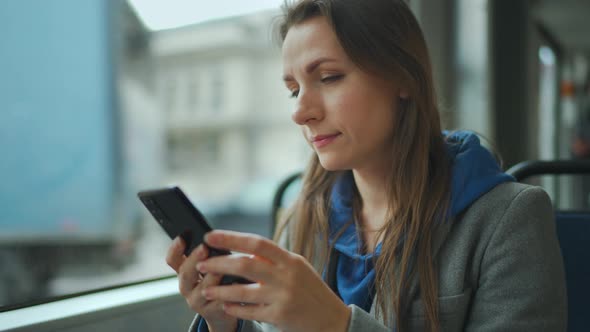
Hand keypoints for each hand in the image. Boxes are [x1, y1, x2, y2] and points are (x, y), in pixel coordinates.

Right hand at [166, 237, 237, 331]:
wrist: (221, 313)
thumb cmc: (216, 283)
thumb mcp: (207, 268)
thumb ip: (206, 255)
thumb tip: (215, 236)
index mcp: (184, 272)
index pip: (172, 259)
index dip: (175, 248)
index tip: (182, 237)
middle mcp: (187, 287)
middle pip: (185, 273)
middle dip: (194, 259)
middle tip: (204, 248)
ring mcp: (197, 301)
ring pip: (203, 288)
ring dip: (213, 277)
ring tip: (222, 268)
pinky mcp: (212, 311)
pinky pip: (219, 301)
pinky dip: (228, 293)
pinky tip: (237, 284)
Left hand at [197, 230, 350, 331]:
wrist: (333, 320)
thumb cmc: (311, 292)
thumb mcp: (298, 268)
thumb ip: (274, 260)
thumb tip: (243, 251)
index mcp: (290, 259)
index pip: (257, 243)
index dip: (231, 238)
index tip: (210, 236)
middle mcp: (286, 275)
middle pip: (245, 265)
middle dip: (219, 264)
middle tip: (201, 264)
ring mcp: (283, 296)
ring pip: (243, 291)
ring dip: (220, 290)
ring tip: (206, 290)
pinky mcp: (279, 316)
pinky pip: (250, 311)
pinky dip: (234, 308)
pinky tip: (225, 306)